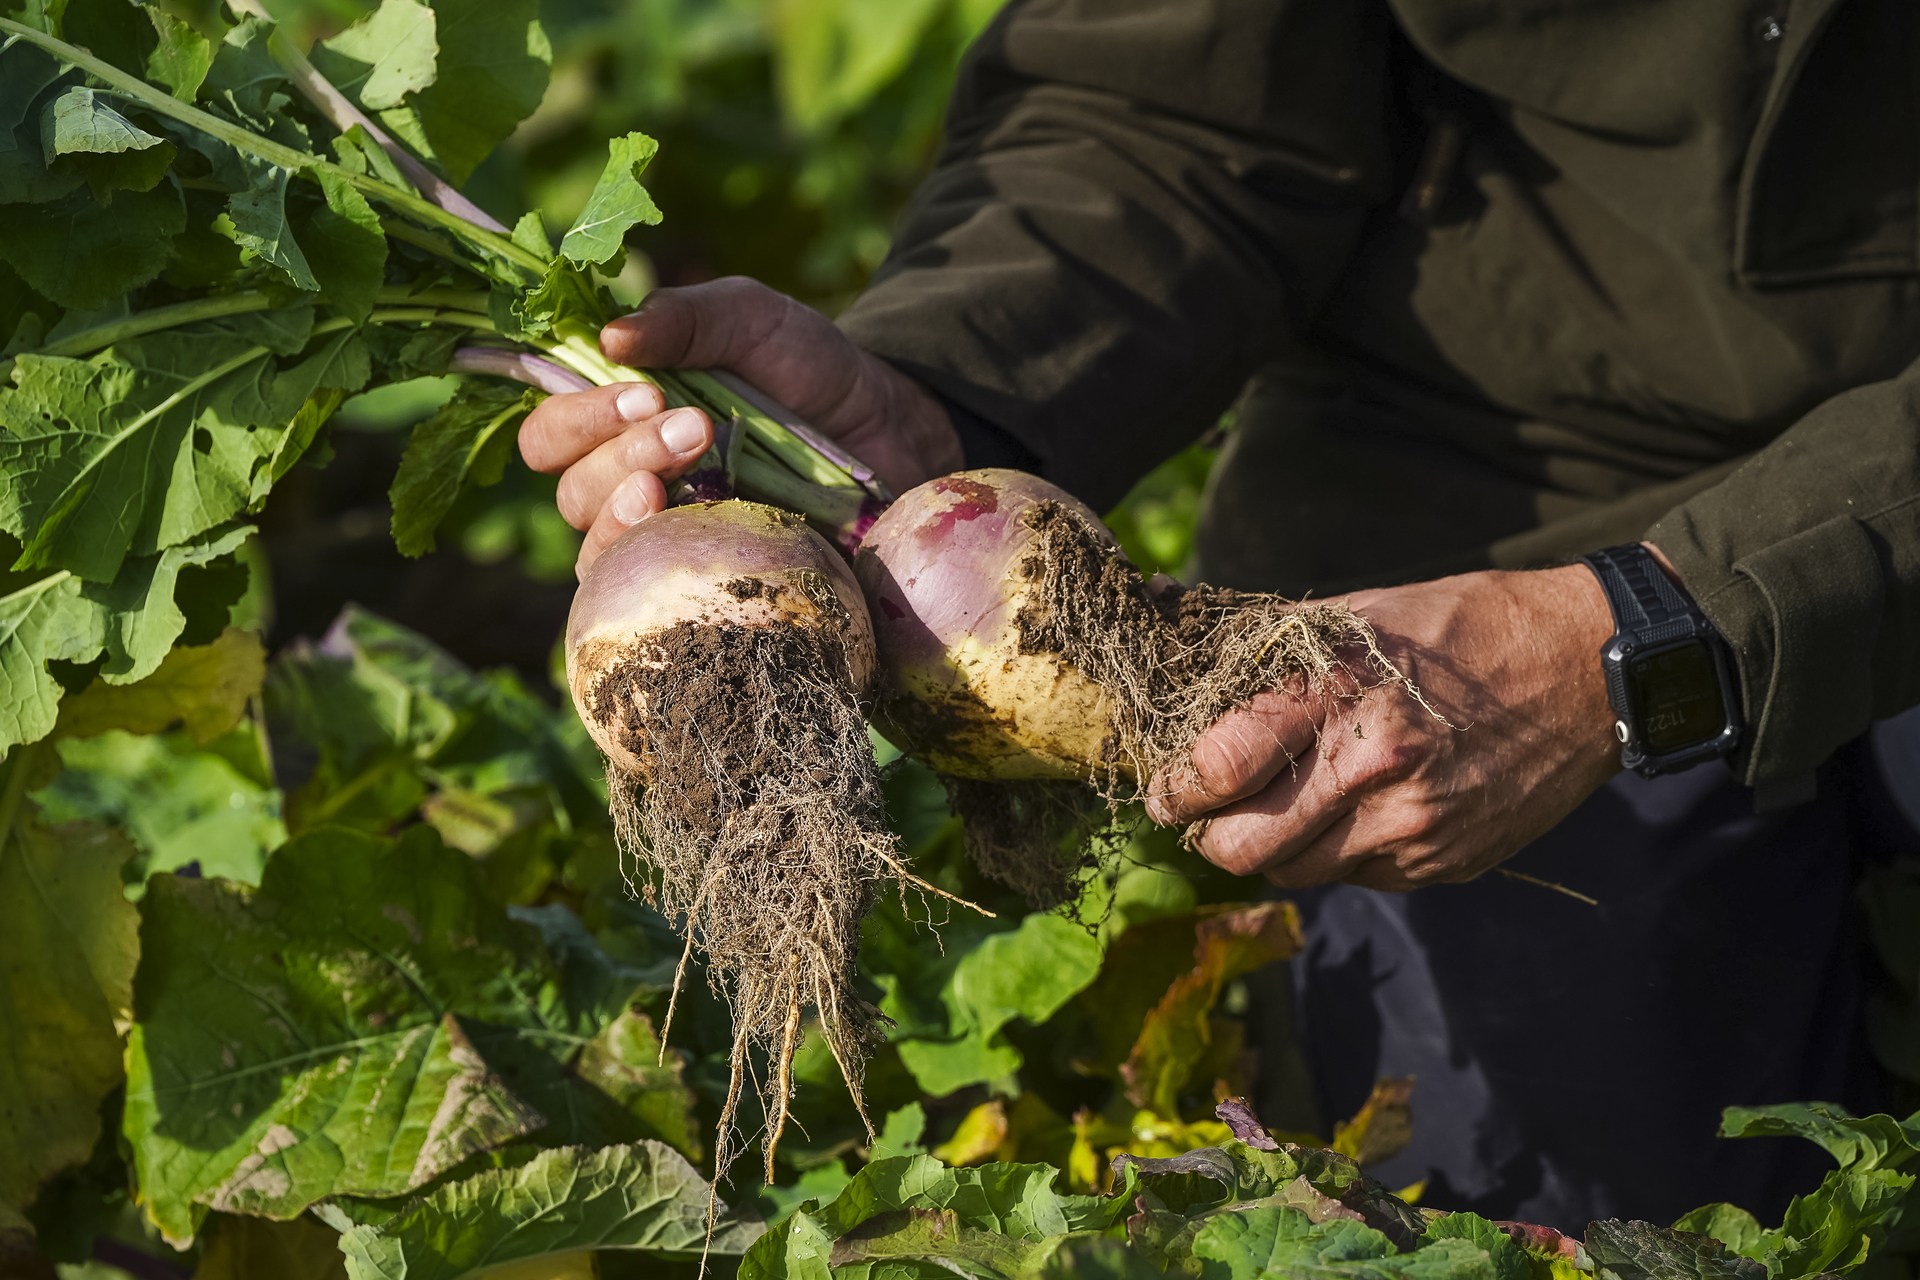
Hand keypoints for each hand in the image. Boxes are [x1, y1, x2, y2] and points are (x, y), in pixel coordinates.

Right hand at [516, 277, 964, 576]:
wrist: (895, 433)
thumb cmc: (813, 373)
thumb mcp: (754, 322)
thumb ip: (688, 319)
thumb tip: (610, 335)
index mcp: (624, 423)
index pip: (552, 436)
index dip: (578, 418)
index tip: (643, 393)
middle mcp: (632, 488)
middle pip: (571, 494)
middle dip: (620, 456)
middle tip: (695, 427)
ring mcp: (670, 545)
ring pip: (598, 554)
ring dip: (626, 515)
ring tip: (679, 482)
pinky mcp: (712, 586)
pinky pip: (651, 602)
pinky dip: (659, 572)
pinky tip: (693, 535)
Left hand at [1145, 562, 1623, 890]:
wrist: (1592, 672)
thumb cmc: (1467, 627)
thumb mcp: (1365, 611)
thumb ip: (1273, 648)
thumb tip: (1176, 641)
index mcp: (1344, 697)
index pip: (1221, 767)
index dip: (1175, 786)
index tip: (1163, 786)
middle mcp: (1374, 772)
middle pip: (1243, 849)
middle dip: (1208, 835)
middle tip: (1203, 811)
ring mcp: (1413, 829)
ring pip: (1294, 872)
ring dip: (1271, 848)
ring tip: (1279, 802)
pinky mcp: (1444, 864)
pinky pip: (1355, 878)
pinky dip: (1335, 852)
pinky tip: (1352, 807)